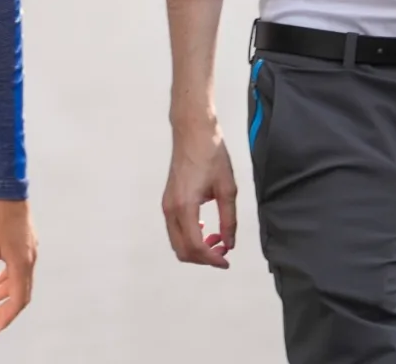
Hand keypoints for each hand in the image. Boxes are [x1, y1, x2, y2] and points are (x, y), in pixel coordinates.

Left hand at [0, 196, 36, 335]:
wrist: (6, 187)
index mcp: (22, 265)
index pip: (17, 301)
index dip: (4, 318)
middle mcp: (30, 261)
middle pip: (19, 294)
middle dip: (2, 310)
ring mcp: (29, 250)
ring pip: (18, 281)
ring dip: (3, 294)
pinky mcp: (25, 242)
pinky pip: (17, 269)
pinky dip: (5, 279)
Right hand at [161, 117, 237, 268]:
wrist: (193, 133)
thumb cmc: (211, 156)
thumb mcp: (227, 189)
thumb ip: (228, 220)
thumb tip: (229, 243)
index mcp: (185, 206)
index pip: (195, 246)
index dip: (212, 260)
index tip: (227, 262)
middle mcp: (171, 208)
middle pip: (181, 250)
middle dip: (202, 258)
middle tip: (223, 253)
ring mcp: (166, 204)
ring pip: (176, 241)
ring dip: (195, 248)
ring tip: (217, 241)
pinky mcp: (168, 200)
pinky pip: (175, 229)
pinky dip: (189, 237)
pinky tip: (205, 229)